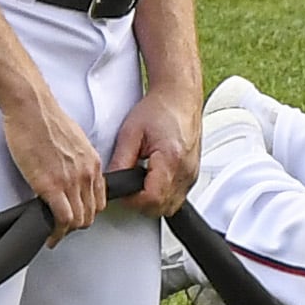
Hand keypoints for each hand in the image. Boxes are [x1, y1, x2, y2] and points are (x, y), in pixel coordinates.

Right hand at [4, 84, 106, 231]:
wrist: (31, 108)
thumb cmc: (45, 118)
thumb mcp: (73, 140)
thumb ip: (76, 159)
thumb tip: (69, 171)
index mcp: (92, 162)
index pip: (99, 199)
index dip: (87, 212)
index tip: (76, 216)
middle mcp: (86, 173)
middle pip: (91, 214)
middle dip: (77, 225)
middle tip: (63, 229)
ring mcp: (70, 181)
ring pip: (79, 220)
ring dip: (66, 231)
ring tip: (55, 234)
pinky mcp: (50, 186)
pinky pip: (62, 218)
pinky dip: (56, 232)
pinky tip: (49, 234)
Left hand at [109, 86, 198, 215]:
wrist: (179, 97)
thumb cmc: (159, 109)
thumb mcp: (130, 134)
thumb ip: (120, 162)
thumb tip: (112, 183)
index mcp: (170, 160)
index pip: (151, 199)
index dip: (132, 200)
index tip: (123, 191)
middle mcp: (186, 171)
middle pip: (162, 208)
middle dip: (142, 202)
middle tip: (129, 186)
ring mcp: (192, 174)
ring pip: (171, 206)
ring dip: (154, 200)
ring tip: (141, 181)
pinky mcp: (193, 173)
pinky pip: (178, 196)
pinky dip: (165, 193)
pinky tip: (154, 178)